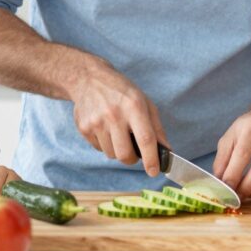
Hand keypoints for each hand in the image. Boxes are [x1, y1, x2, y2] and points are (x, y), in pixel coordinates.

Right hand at [70, 57, 169, 176]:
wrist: (89, 79)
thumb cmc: (121, 91)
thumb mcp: (145, 102)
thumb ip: (157, 128)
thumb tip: (166, 152)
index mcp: (134, 106)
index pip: (145, 139)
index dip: (151, 159)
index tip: (154, 171)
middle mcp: (114, 114)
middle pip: (125, 154)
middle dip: (132, 159)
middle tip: (134, 152)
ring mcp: (96, 122)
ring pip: (111, 154)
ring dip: (117, 150)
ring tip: (117, 132)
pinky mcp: (84, 127)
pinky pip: (98, 149)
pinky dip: (105, 144)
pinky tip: (104, 128)